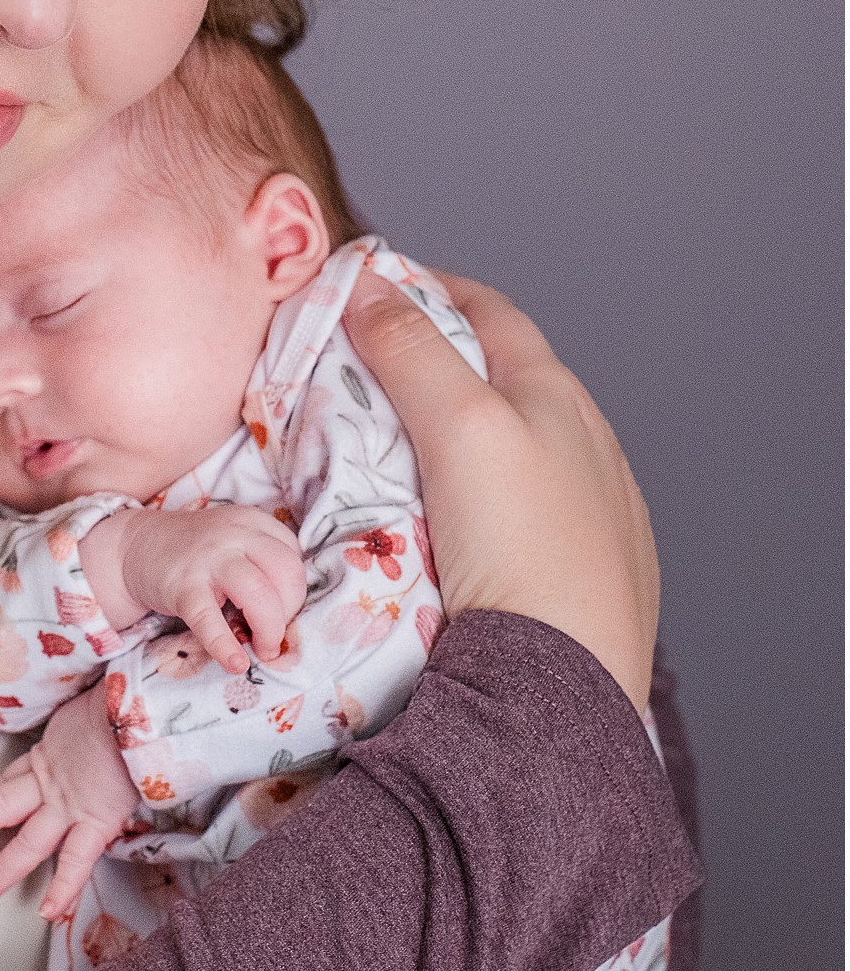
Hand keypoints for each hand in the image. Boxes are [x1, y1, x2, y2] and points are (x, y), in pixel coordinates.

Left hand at [0, 681, 138, 920]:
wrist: (135, 707)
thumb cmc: (118, 698)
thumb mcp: (88, 702)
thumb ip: (84, 716)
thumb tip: (92, 706)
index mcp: (49, 751)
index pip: (15, 775)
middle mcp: (52, 781)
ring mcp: (69, 805)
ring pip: (28, 843)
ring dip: (2, 871)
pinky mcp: (94, 821)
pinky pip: (75, 861)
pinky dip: (63, 889)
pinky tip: (47, 913)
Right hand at [82, 504, 306, 672]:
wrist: (136, 546)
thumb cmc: (196, 552)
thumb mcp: (234, 542)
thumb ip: (262, 566)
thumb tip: (289, 622)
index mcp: (253, 522)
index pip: (294, 558)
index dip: (294, 593)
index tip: (281, 612)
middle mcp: (236, 534)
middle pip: (287, 572)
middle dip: (289, 611)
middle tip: (273, 634)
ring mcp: (209, 558)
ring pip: (259, 593)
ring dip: (270, 629)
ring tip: (262, 650)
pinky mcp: (183, 586)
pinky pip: (211, 620)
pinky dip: (226, 646)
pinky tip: (236, 664)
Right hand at [342, 268, 658, 711]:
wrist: (562, 689)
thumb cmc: (516, 542)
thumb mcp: (457, 427)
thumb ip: (412, 351)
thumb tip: (369, 282)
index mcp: (558, 396)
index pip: (489, 312)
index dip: (430, 288)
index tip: (376, 286)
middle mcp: (589, 444)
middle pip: (509, 376)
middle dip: (446, 360)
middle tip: (377, 370)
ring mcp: (601, 512)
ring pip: (525, 446)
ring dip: (472, 432)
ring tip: (412, 451)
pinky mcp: (597, 575)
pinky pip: (536, 510)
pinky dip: (493, 494)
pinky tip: (467, 525)